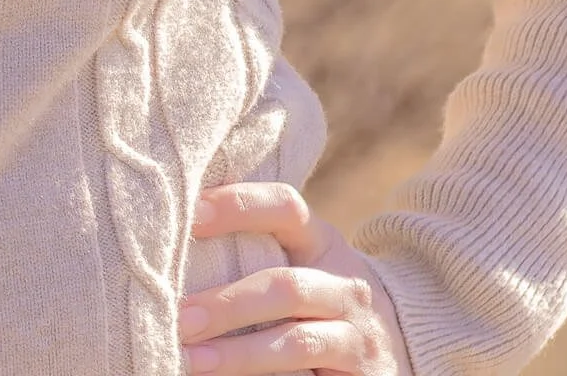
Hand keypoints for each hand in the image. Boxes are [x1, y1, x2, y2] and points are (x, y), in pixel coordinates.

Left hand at [180, 182, 412, 374]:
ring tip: (192, 361)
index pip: (286, 206)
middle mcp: (347, 285)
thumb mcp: (302, 261)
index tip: (191, 214)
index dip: (239, 205)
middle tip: (178, 318)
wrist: (396, 347)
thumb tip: (171, 234)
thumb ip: (256, 247)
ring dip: (239, 354)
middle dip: (227, 303)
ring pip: (297, 342)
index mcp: (323, 242)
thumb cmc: (319, 297)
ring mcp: (360, 336)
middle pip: (285, 286)